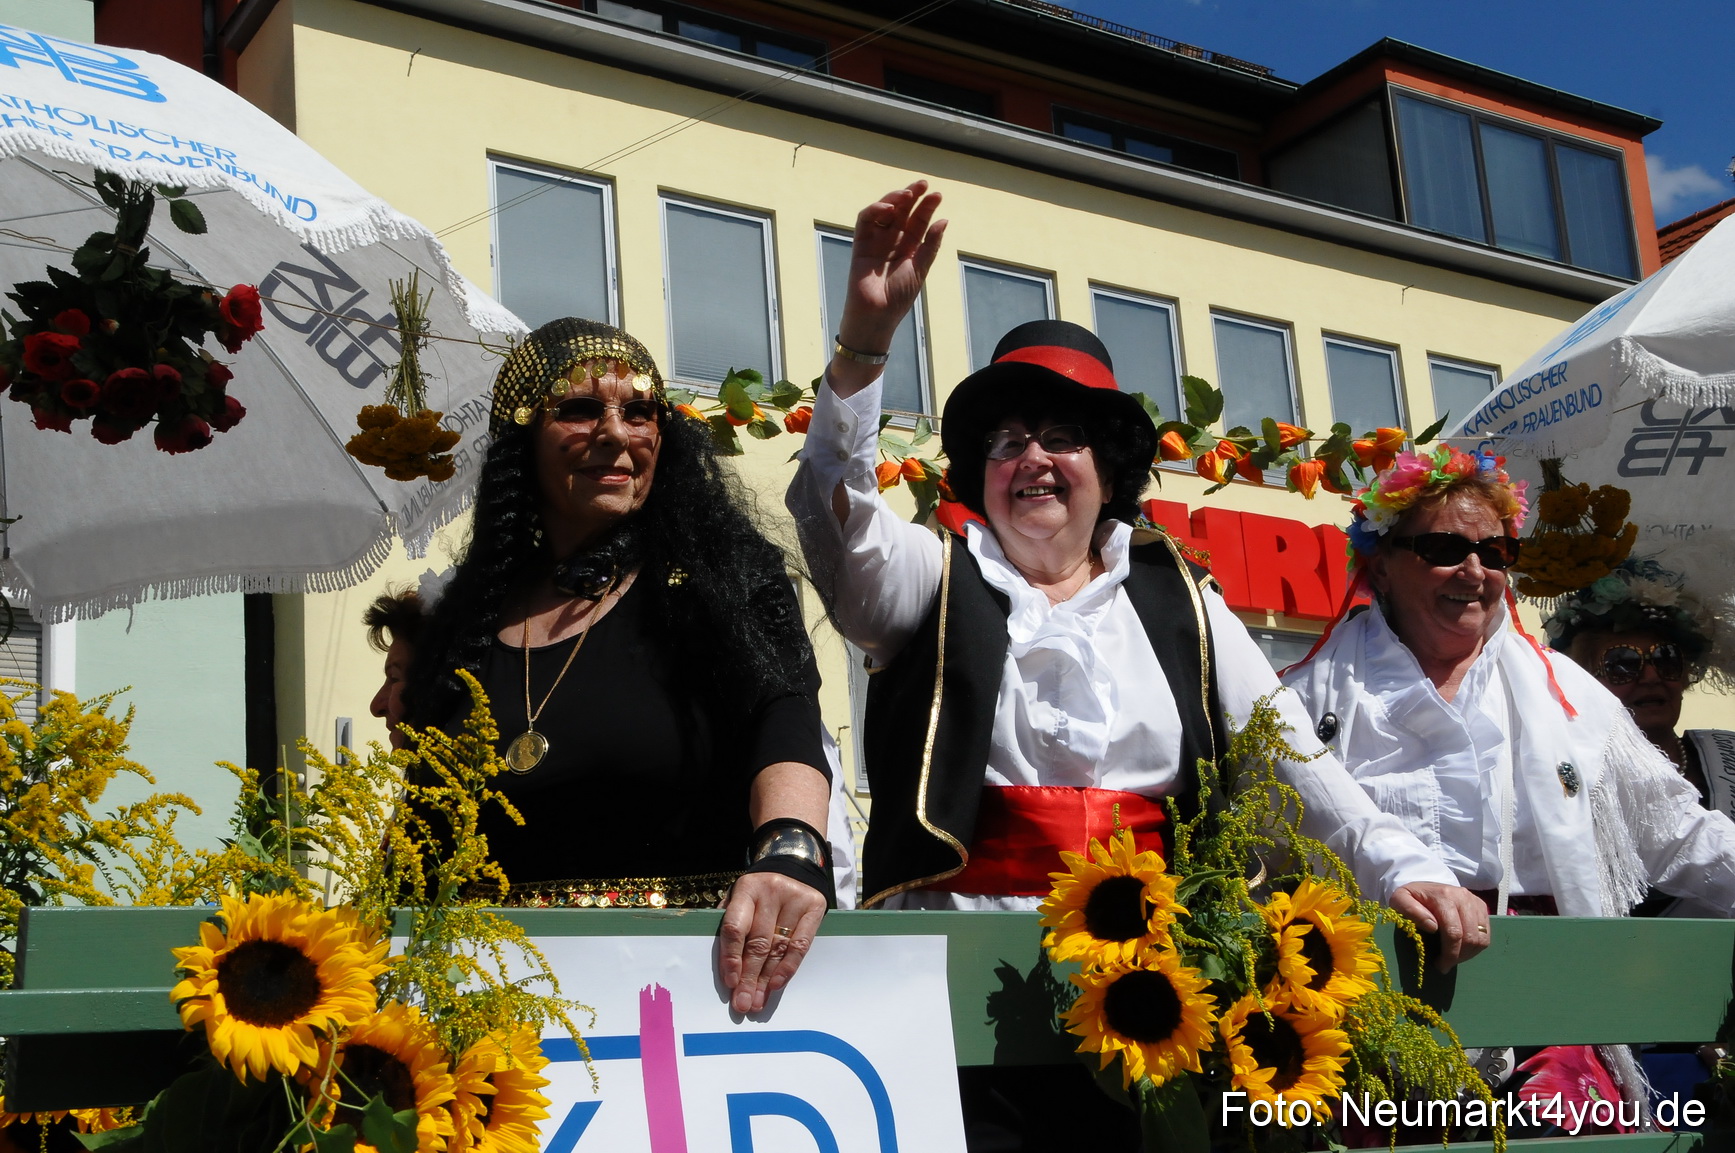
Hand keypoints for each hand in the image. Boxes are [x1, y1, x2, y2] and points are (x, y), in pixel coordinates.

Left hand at [718, 871, 827, 1013]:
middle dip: (749, 977)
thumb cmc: (759, 892)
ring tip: (758, 1001)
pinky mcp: (815, 906)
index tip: (730, 983)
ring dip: (766, 979)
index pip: (735, 927)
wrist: (794, 865)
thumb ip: (731, 924)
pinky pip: (800, 945)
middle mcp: (770, 892)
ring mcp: (794, 898)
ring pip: (778, 947)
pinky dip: (787, 968)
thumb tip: (725, 967)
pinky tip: (776, 985)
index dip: (731, 957)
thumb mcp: (739, 898)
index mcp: (746, 889)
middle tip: (743, 1003)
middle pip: (757, 942)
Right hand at [830, 181, 946, 397]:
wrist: (877, 315)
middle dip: (912, 196)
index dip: (927, 207)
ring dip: (894, 199)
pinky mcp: (860, 244)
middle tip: (923, 184)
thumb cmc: (899, 297)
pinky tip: (889, 209)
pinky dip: (875, 210)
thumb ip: (930, 245)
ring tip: (907, 194)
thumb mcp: (920, 268)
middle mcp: (892, 241)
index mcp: (909, 247)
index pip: (918, 221)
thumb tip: (943, 220)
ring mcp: (876, 241)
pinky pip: (865, 221)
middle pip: (902, 212)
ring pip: (884, 212)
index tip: (937, 195)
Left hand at [1390, 882, 1490, 972]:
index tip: (1440, 965)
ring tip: (1453, 958)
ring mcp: (1475, 902)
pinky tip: (1462, 949)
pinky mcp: (1482, 908)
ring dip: (1469, 954)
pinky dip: (1476, 947)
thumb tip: (1432, 927)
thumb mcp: (1400, 899)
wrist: (1425, 885)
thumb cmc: (1412, 896)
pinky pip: (1486, 934)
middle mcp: (1464, 898)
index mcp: (1444, 896)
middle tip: (1446, 964)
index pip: (1454, 932)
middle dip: (1458, 956)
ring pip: (1481, 938)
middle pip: (1470, 937)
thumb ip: (1410, 910)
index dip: (1449, 953)